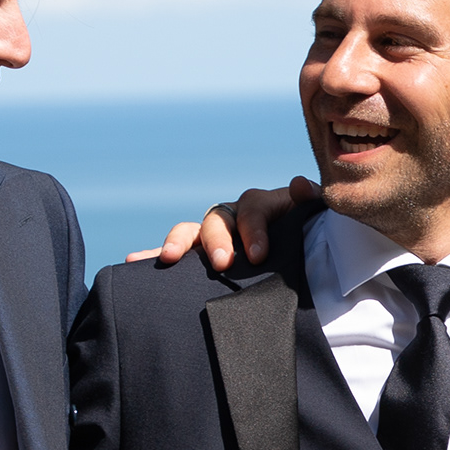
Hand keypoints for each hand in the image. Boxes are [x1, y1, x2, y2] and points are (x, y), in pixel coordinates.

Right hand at [132, 178, 318, 267]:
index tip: (257, 256)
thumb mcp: (317, 221)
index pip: (253, 210)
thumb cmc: (311, 238)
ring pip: (190, 233)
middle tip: (221, 263)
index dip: (253, 230)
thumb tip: (301, 186)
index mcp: (262, 206)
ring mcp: (215, 238)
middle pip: (217, 218)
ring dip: (177, 243)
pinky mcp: (202, 257)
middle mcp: (233, 217)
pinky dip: (154, 255)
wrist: (307, 262)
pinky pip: (177, 255)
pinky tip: (133, 261)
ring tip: (167, 259)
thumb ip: (311, 204)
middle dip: (216, 239)